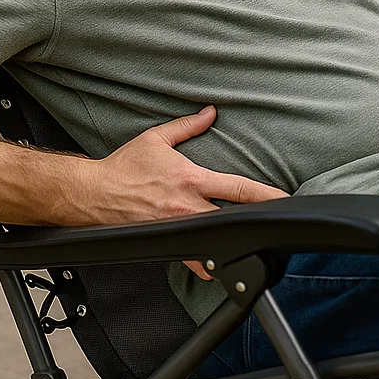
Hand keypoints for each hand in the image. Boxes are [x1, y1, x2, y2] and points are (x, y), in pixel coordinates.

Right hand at [85, 105, 287, 278]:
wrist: (93, 194)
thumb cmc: (123, 167)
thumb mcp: (156, 139)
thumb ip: (187, 126)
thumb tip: (210, 112)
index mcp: (191, 179)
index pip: (236, 188)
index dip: (264, 195)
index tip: (284, 198)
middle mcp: (187, 207)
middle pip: (232, 219)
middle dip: (255, 224)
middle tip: (278, 228)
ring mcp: (178, 228)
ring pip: (215, 243)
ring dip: (233, 246)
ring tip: (254, 248)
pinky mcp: (166, 242)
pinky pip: (191, 258)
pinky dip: (205, 264)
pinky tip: (218, 266)